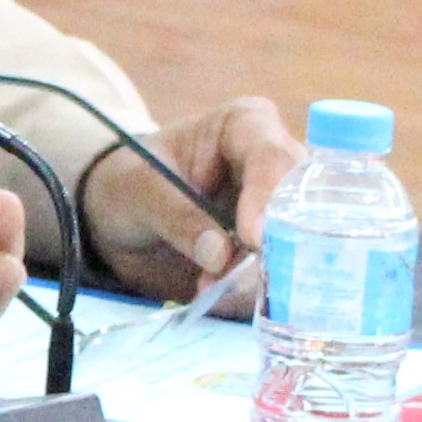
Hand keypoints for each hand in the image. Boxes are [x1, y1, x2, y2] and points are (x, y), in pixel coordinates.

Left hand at [91, 95, 302, 306]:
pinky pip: (279, 277)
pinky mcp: (273, 253)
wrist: (121, 217)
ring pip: (295, 248)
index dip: (267, 195)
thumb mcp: (140, 191)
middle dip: (272, 245)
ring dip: (257, 277)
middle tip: (236, 275)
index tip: (251, 236)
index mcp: (246, 126)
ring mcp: (280, 212)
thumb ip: (177, 216)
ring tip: (207, 287)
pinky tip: (216, 295)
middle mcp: (276, 166)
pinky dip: (251, 293)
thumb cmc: (131, 182)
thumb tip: (220, 255)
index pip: (272, 155)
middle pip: (301, 204)